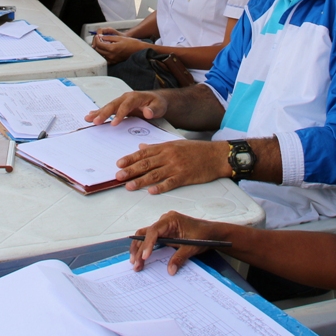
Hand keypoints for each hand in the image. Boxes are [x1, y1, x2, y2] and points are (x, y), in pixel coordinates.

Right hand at [85, 90, 167, 125]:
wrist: (156, 100)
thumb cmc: (157, 103)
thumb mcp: (159, 107)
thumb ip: (154, 110)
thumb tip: (147, 112)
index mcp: (135, 97)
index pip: (126, 106)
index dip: (119, 114)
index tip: (114, 123)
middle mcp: (126, 98)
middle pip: (113, 105)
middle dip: (104, 113)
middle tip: (96, 121)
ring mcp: (121, 101)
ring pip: (108, 106)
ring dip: (98, 113)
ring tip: (88, 118)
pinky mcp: (119, 106)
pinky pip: (108, 109)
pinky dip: (99, 112)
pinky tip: (91, 115)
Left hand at [91, 30, 148, 63]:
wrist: (138, 50)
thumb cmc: (131, 43)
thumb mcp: (119, 37)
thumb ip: (108, 37)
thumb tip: (100, 36)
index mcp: (112, 48)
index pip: (98, 44)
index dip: (96, 39)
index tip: (98, 36)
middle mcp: (111, 55)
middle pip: (98, 50)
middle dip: (97, 44)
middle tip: (99, 39)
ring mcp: (112, 60)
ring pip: (100, 55)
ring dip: (100, 49)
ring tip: (103, 44)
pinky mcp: (114, 62)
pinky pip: (105, 59)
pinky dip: (104, 54)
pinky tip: (107, 50)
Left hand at [116, 139, 230, 193]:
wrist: (216, 155)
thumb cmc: (197, 150)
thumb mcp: (176, 144)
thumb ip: (158, 147)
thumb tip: (142, 147)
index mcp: (166, 147)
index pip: (144, 153)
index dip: (130, 158)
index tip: (119, 163)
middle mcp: (169, 156)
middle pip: (146, 164)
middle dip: (131, 170)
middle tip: (118, 176)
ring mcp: (177, 167)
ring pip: (155, 174)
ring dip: (141, 180)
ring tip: (129, 186)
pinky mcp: (185, 177)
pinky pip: (170, 183)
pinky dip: (160, 187)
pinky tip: (151, 191)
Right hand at [129, 210, 218, 272]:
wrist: (211, 233)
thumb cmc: (203, 235)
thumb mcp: (192, 247)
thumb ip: (179, 257)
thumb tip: (170, 269)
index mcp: (171, 220)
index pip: (154, 231)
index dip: (148, 244)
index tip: (145, 256)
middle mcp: (164, 221)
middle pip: (146, 234)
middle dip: (140, 249)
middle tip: (136, 263)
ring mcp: (163, 227)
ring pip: (145, 236)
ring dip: (139, 248)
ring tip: (135, 262)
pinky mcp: (164, 234)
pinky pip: (151, 239)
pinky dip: (145, 248)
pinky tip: (141, 257)